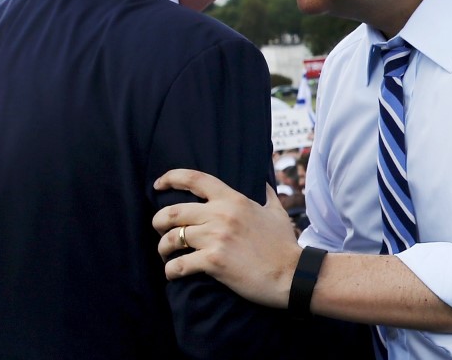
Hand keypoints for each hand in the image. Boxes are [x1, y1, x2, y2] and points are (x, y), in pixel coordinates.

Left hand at [152, 169, 302, 307]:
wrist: (293, 275)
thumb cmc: (284, 245)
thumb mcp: (277, 212)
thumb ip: (267, 194)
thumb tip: (263, 181)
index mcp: (233, 199)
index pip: (195, 179)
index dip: (171, 178)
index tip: (158, 183)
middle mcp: (221, 214)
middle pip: (173, 211)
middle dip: (158, 221)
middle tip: (159, 230)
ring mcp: (216, 237)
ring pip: (171, 238)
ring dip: (163, 248)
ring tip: (165, 255)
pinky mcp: (214, 261)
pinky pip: (179, 264)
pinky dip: (171, 270)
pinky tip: (172, 273)